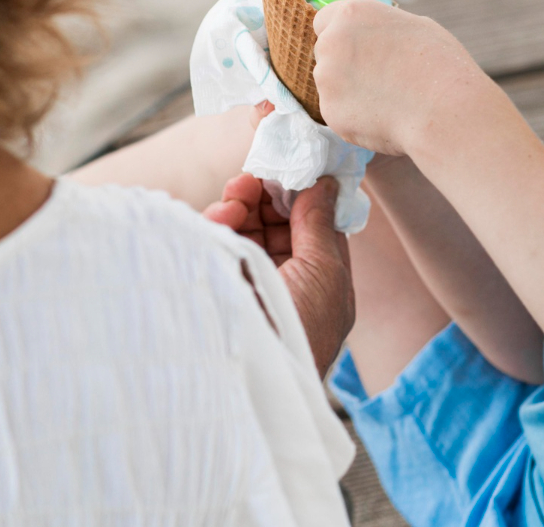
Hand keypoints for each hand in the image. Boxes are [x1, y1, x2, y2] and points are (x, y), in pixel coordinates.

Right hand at [204, 173, 354, 377]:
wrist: (258, 375)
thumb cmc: (303, 327)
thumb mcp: (324, 271)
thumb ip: (320, 222)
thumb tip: (326, 182)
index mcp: (319, 279)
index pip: (311, 225)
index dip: (299, 195)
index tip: (286, 167)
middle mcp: (285, 279)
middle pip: (274, 224)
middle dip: (262, 198)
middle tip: (250, 180)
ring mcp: (250, 281)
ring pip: (243, 230)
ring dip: (237, 208)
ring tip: (231, 199)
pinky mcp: (218, 282)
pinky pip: (216, 244)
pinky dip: (217, 225)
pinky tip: (218, 217)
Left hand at [311, 0, 489, 155]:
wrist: (445, 112)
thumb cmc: (439, 63)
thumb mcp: (414, 25)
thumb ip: (375, 14)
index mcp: (351, 14)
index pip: (325, 19)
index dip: (345, 34)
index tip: (365, 48)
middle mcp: (332, 41)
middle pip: (325, 52)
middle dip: (345, 62)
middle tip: (383, 76)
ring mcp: (327, 78)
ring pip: (329, 84)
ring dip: (348, 89)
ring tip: (388, 98)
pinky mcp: (329, 111)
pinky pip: (336, 111)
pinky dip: (353, 115)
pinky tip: (383, 116)